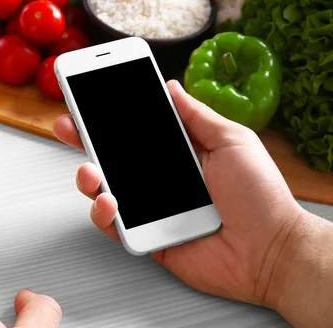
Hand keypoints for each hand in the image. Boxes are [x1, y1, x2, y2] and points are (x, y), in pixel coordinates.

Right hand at [53, 80, 323, 322]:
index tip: (90, 96)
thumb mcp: (232, 140)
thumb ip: (196, 115)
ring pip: (104, 188)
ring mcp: (150, 207)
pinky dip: (103, 213)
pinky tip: (109, 201)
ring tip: (90, 171)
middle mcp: (159, 177)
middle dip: (85, 139)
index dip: (112, 115)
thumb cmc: (260, 196)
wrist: (271, 249)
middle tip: (68, 124)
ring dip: (88, 177)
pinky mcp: (146, 235)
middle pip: (112, 155)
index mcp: (177, 151)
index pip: (136, 129)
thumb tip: (170, 87)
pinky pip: (114, 224)